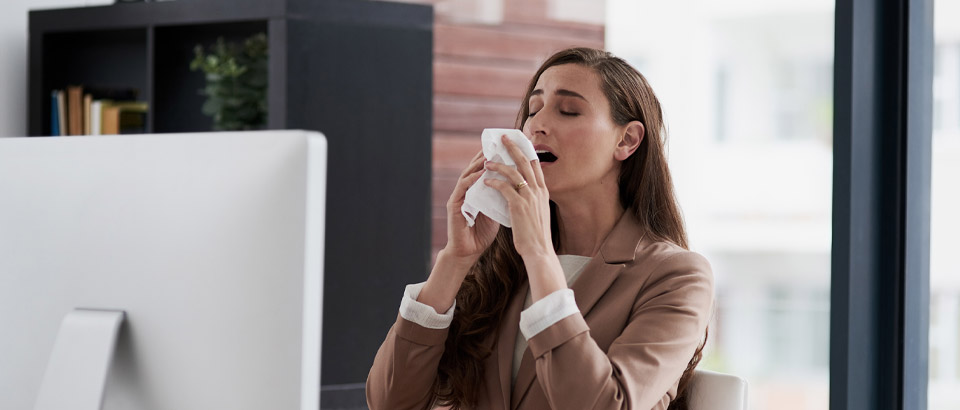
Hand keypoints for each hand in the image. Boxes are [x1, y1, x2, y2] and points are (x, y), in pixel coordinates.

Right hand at [443, 150, 500, 261]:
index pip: (485, 170)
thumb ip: (502, 199)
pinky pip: (463, 187)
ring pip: (468, 174)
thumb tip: (518, 187)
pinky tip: (482, 172)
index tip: (506, 148)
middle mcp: (466, 191)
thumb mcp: (496, 212)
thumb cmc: (481, 234)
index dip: (494, 158)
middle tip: (497, 143)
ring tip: (489, 153)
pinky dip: (472, 179)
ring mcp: (459, 196)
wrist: (468, 252)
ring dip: (478, 163)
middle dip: (485, 155)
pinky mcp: (454, 205)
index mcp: (476, 192)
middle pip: (475, 167)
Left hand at [482, 135, 553, 259]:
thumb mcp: (539, 213)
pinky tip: (486, 181)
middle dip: (513, 147)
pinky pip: (504, 187)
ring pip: (513, 171)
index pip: (536, 165)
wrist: (538, 250)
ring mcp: (529, 197)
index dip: (526, 151)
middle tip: (503, 138)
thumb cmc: (536, 235)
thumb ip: (533, 200)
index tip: (519, 141)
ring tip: (487, 162)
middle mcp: (538, 191)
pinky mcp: (518, 205)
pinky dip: (494, 182)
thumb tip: (525, 192)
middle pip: (525, 161)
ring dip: (498, 164)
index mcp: (543, 191)